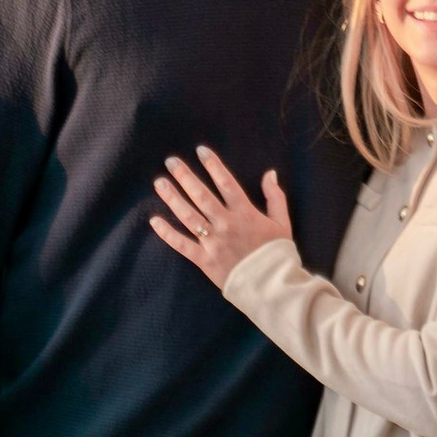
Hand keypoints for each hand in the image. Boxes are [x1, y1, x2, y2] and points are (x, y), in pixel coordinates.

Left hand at [149, 146, 294, 289]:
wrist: (271, 286)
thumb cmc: (277, 253)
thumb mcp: (282, 223)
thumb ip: (275, 197)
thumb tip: (269, 173)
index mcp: (244, 213)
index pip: (226, 183)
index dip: (213, 165)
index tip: (201, 150)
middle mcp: (226, 224)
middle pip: (201, 195)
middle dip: (185, 176)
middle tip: (170, 161)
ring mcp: (213, 242)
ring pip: (188, 216)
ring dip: (172, 198)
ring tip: (159, 182)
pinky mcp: (204, 260)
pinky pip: (182, 244)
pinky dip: (167, 233)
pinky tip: (154, 220)